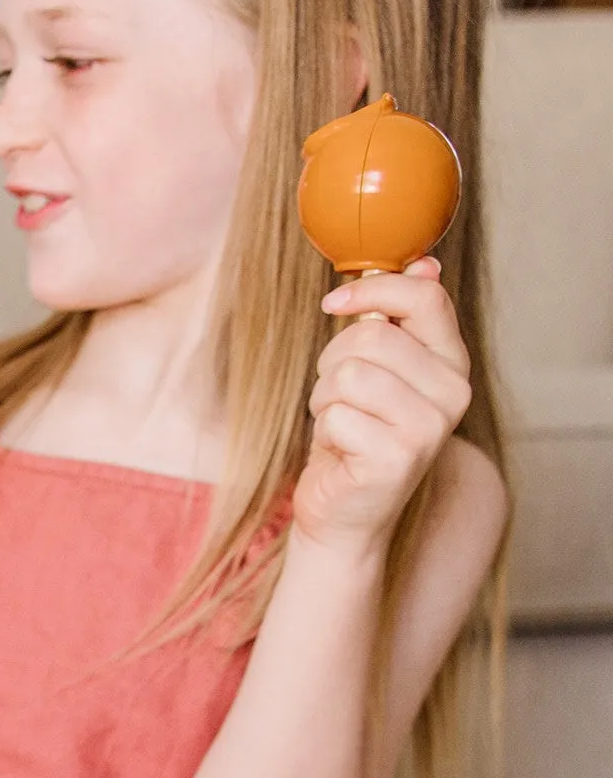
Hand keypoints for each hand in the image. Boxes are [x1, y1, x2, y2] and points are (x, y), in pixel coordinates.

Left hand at [295, 259, 472, 554]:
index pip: (425, 297)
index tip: (334, 303)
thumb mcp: (378, 372)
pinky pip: (336, 416)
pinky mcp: (397, 458)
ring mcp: (429, 427)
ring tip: (338, 423)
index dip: (373, 289)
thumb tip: (425, 262)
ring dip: (325, 398)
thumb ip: (399, 321)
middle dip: (333, 361)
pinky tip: (339, 451)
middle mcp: (453, 392)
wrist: (342, 514)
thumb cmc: (354, 437)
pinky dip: (324, 431)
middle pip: (373, 335)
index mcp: (453, 362)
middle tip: (336, 395)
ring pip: (349, 374)